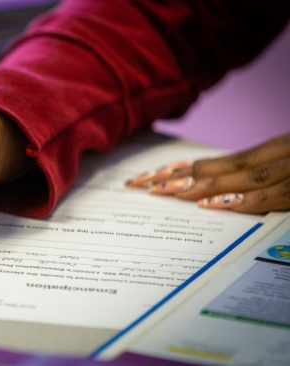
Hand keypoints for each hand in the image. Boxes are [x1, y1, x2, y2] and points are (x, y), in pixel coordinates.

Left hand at [125, 133, 289, 212]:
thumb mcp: (287, 166)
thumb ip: (260, 177)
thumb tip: (225, 193)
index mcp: (272, 151)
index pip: (217, 162)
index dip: (180, 169)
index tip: (147, 177)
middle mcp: (277, 155)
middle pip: (218, 166)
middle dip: (174, 175)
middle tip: (138, 184)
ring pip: (240, 175)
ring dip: (198, 184)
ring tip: (161, 191)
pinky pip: (271, 193)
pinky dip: (240, 199)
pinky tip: (210, 204)